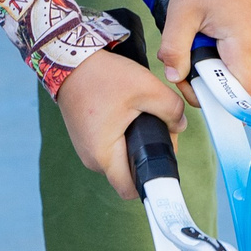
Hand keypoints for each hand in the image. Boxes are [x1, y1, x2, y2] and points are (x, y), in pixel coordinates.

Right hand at [56, 50, 186, 198]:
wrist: (69, 61)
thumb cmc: (102, 76)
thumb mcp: (146, 88)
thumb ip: (172, 110)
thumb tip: (180, 126)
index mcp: (103, 155)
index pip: (132, 190)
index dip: (153, 180)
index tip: (163, 162)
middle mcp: (91, 159)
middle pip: (129, 174)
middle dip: (148, 157)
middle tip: (160, 129)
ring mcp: (86, 150)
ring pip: (121, 161)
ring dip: (136, 146)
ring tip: (143, 119)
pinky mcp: (86, 139)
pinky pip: (111, 149)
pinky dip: (124, 138)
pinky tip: (130, 118)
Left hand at [159, 0, 250, 102]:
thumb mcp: (181, 12)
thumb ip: (174, 48)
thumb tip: (174, 77)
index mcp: (244, 44)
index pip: (240, 95)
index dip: (217, 102)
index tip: (193, 90)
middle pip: (233, 87)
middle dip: (205, 82)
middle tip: (182, 61)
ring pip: (233, 75)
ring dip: (210, 69)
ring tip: (194, 43)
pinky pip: (236, 63)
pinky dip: (217, 58)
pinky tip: (205, 39)